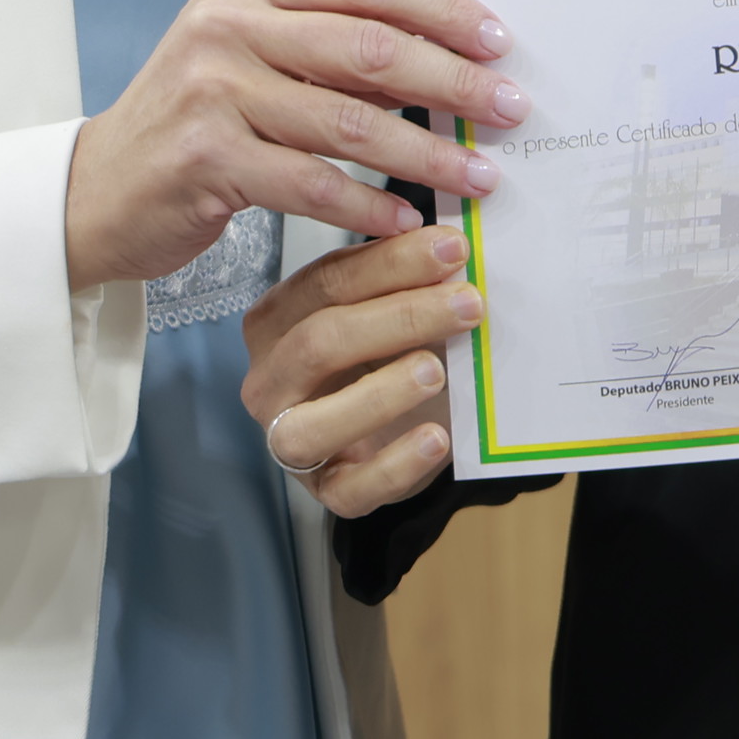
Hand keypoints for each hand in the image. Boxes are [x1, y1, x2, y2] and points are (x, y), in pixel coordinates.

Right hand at [65, 0, 527, 288]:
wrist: (96, 189)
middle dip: (452, 81)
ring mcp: (212, 90)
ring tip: (476, 175)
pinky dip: (368, 204)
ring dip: (426, 154)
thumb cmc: (193, 119)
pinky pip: (311, 183)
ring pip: (350, 120)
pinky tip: (404, 220)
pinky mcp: (206, 159)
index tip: (499, 41)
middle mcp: (226, 24)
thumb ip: (333, 44)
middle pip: (369, 46)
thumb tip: (446, 51)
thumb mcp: (254, 54)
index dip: (443, 8)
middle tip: (509, 109)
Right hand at [241, 222, 481, 517]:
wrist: (393, 430)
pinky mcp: (326, 490)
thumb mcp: (390, 311)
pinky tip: (437, 438)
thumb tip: (451, 249)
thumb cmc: (385, 356)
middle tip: (467, 303)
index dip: (390, 263)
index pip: (326, 282)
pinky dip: (396, 464)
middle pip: (321, 342)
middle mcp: (271, 380)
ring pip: (314, 422)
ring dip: (381, 393)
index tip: (452, 248)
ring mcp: (288, 440)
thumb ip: (407, 282)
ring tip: (437, 371)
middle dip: (400, 318)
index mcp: (278, 321)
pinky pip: (350, 488)